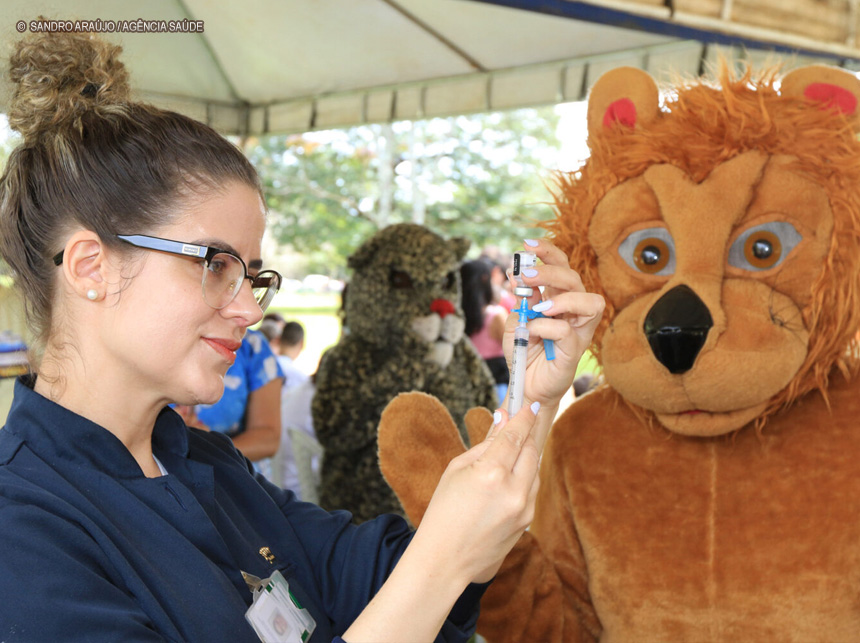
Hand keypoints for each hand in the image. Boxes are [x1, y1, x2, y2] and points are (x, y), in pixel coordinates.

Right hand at [408, 401, 541, 585]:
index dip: (524, 416)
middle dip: (527, 434)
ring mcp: (524, 509)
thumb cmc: (443, 510)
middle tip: (523, 422)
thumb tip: (503, 419)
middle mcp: (513, 490)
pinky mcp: (527, 522)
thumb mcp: (456, 469)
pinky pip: (532, 490)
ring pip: (535, 470)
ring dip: (527, 457)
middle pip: (531, 450)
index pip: (514, 435)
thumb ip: (485, 444)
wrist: (445, 558)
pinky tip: (509, 478)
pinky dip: (525, 478)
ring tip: (511, 452)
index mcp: (490, 473)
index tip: (531, 403)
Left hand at [504, 239, 603, 418]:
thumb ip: (519, 301)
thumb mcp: (514, 322)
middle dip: (549, 271)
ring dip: (562, 297)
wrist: (524, 386)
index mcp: (559, 298)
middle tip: (524, 274)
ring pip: (590, 301)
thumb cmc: (523, 353)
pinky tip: (531, 332)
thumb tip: (515, 275)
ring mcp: (577, 330)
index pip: (561, 266)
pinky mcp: (575, 350)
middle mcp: (572, 311)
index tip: (527, 244)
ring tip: (538, 305)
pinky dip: (545, 327)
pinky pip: (566, 331)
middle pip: (574, 278)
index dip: (548, 251)